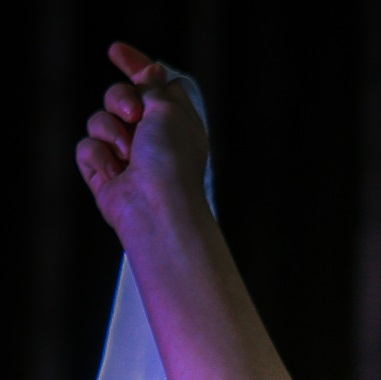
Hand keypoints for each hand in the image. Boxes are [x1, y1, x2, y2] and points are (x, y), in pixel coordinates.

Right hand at [76, 43, 210, 240]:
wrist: (156, 207)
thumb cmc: (171, 160)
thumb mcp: (169, 110)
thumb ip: (155, 86)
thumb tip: (153, 70)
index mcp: (173, 123)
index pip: (151, 86)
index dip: (134, 66)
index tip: (116, 51)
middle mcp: (151, 139)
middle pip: (118, 97)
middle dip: (119, 99)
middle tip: (132, 116)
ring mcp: (126, 156)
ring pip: (98, 120)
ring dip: (110, 131)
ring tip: (127, 154)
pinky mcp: (104, 174)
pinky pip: (86, 147)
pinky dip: (99, 157)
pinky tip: (115, 173)